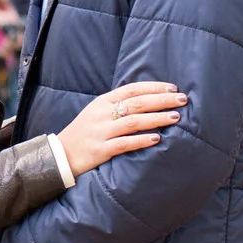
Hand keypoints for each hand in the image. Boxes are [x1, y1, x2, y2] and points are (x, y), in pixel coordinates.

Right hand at [57, 81, 186, 175]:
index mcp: (103, 102)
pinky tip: (157, 139)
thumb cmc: (84, 133)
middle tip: (182, 101)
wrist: (60, 155)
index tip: (173, 89)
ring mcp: (101, 132)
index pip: (132, 89)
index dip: (154, 87)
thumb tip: (147, 99)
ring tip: (176, 118)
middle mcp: (102, 114)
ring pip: (134, 121)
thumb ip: (117, 105)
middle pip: (137, 103)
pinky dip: (142, 140)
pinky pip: (124, 143)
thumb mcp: (97, 112)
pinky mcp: (100, 150)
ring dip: (157, 119)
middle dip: (162, 101)